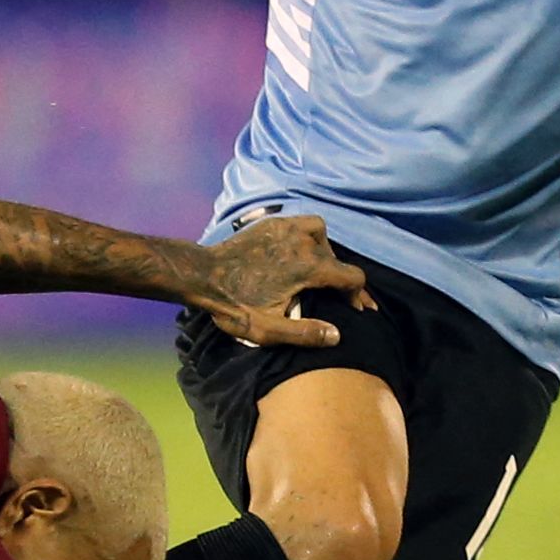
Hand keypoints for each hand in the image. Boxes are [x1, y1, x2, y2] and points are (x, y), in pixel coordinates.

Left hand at [194, 214, 370, 347]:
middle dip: (343, 280)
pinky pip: (302, 223)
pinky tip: (301, 253)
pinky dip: (308, 236)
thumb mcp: (267, 329)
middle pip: (338, 259)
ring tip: (319, 272)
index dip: (358, 295)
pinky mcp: (271, 223)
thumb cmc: (233, 304)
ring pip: (321, 234)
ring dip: (325, 253)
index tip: (356, 309)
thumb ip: (304, 333)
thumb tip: (336, 335)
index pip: (352, 277)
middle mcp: (303, 241)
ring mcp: (287, 228)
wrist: (201, 274)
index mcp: (308, 267)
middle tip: (342, 297)